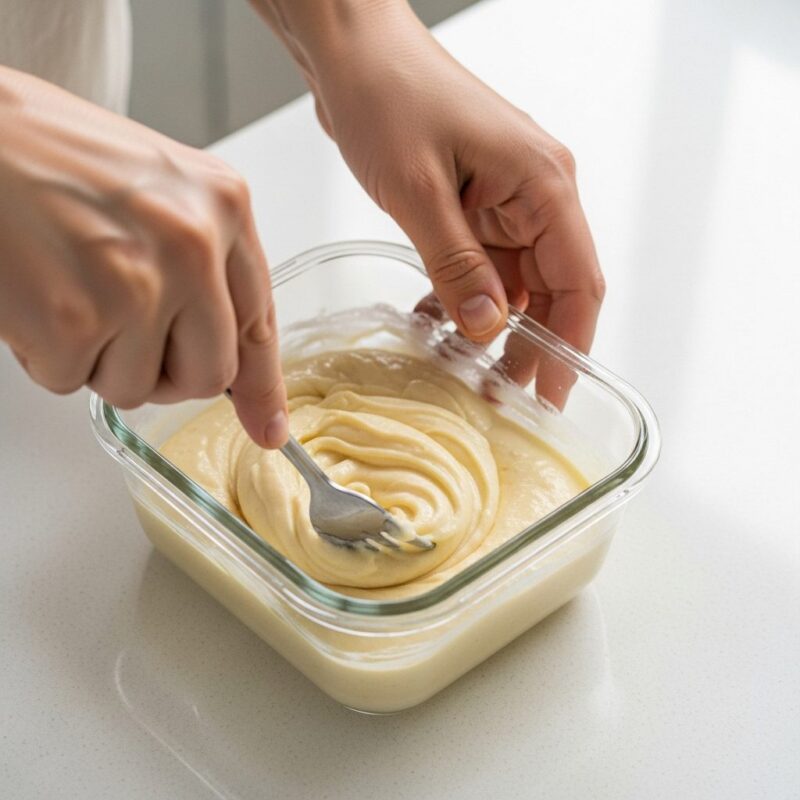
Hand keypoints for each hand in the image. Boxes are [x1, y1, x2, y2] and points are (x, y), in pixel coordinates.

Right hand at [0, 67, 287, 446]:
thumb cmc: (49, 152)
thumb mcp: (161, 190)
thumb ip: (207, 266)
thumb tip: (233, 363)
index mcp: (224, 206)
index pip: (259, 324)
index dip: (261, 387)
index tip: (267, 426)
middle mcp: (192, 246)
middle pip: (209, 375)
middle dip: (166, 372)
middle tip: (125, 333)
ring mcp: (136, 285)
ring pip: (139, 387)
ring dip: (99, 358)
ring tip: (70, 289)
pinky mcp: (73, 319)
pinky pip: (70, 381)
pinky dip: (46, 353)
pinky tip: (35, 294)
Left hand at [256, 0, 604, 402]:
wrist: (353, 52)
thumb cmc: (388, 95)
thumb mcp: (420, 191)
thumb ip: (457, 264)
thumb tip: (489, 328)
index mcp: (543, 183)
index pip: (579, 281)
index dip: (569, 346)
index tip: (550, 397)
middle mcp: (535, 194)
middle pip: (550, 290)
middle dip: (527, 345)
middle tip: (497, 396)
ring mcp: (504, 201)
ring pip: (512, 284)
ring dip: (489, 326)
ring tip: (461, 369)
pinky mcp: (473, 206)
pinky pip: (480, 267)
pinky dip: (462, 298)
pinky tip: (436, 324)